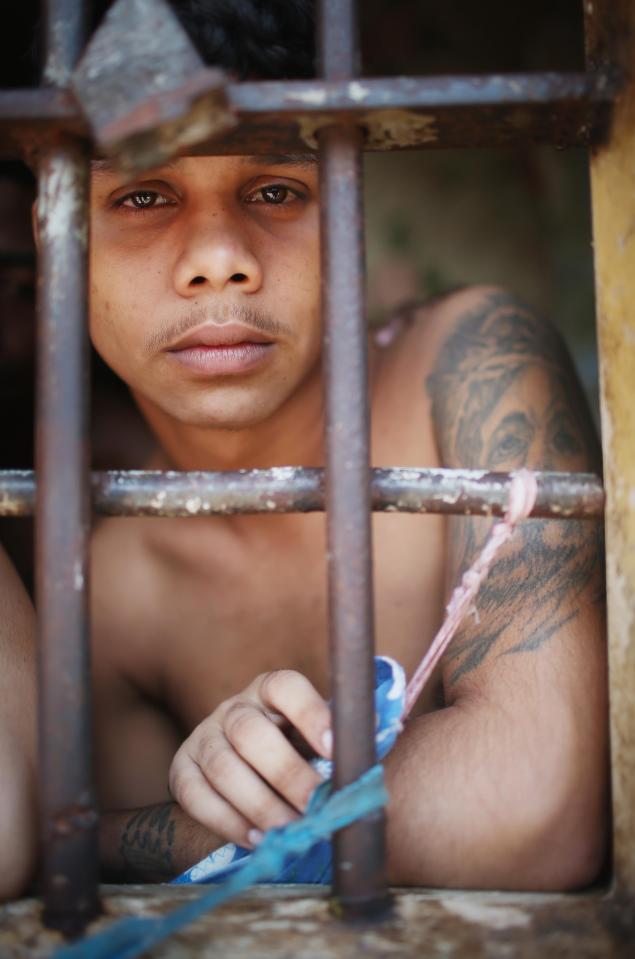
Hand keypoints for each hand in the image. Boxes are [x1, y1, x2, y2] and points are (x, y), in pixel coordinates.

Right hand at [168, 670, 331, 848]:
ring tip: (289, 832)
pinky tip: (256, 841)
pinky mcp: (181, 769)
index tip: (335, 749)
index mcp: (270, 690)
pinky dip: (226, 822)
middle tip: (315, 806)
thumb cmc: (293, 748)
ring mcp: (203, 736)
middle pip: (251, 733)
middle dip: (287, 774)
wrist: (244, 765)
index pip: (286, 687)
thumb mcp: (313, 736)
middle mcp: (233, 708)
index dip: (310, 714)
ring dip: (260, 805)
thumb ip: (336, 746)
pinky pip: (194, 796)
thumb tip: (362, 759)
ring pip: (223, 767)